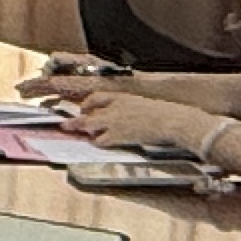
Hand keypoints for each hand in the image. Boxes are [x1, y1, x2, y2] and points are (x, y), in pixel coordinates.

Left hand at [49, 87, 218, 156]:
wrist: (174, 120)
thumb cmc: (167, 114)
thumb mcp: (145, 105)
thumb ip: (132, 109)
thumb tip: (129, 117)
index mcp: (123, 97)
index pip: (97, 97)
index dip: (87, 104)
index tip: (83, 109)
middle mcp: (115, 107)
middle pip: (88, 111)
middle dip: (76, 118)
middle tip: (65, 124)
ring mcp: (115, 121)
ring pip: (89, 124)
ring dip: (80, 129)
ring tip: (69, 132)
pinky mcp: (119, 135)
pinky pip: (101, 140)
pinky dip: (97, 142)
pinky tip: (95, 144)